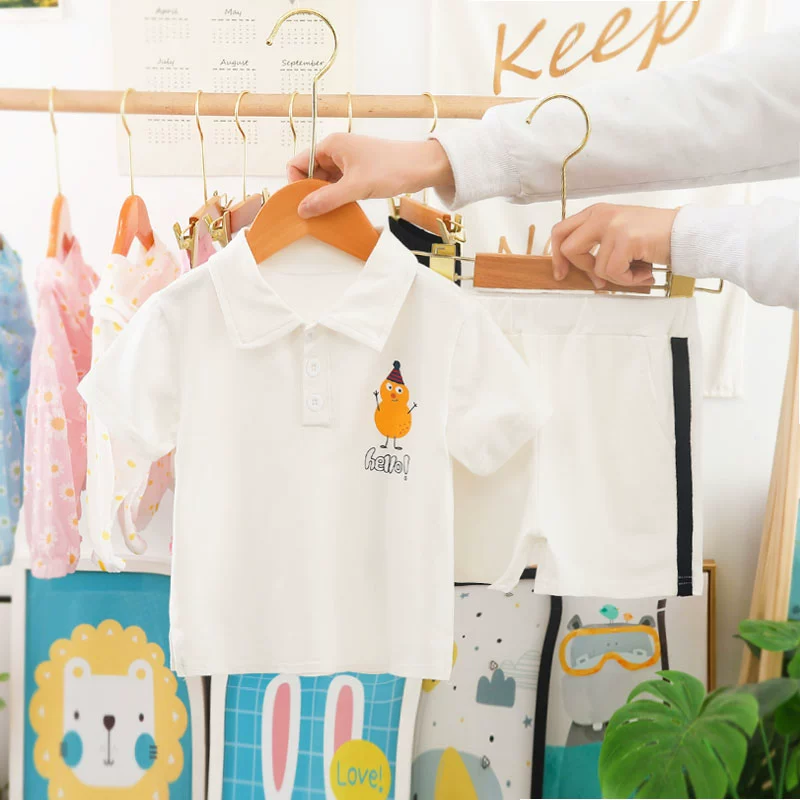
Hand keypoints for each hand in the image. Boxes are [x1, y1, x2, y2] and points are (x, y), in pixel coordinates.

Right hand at [286, 134, 453, 217]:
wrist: (422, 167)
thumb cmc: (392, 168)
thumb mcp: (356, 187)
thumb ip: (327, 199)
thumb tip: (303, 209)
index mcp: (330, 145)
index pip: (297, 164)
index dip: (296, 185)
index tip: (300, 204)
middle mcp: (336, 151)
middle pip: (310, 175)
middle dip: (310, 194)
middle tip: (314, 214)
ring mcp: (347, 162)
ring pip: (324, 183)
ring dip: (324, 198)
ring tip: (328, 214)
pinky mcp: (358, 173)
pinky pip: (338, 187)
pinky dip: (337, 198)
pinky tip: (340, 210)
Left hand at [551, 204, 679, 287]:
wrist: (685, 233)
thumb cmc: (654, 237)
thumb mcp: (618, 233)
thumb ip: (597, 245)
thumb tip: (581, 271)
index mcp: (596, 212)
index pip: (560, 231)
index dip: (556, 255)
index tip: (561, 272)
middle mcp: (602, 215)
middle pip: (568, 248)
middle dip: (582, 269)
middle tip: (600, 280)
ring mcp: (614, 225)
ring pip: (596, 267)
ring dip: (617, 278)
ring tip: (637, 271)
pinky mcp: (627, 239)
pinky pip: (613, 272)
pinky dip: (629, 280)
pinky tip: (644, 273)